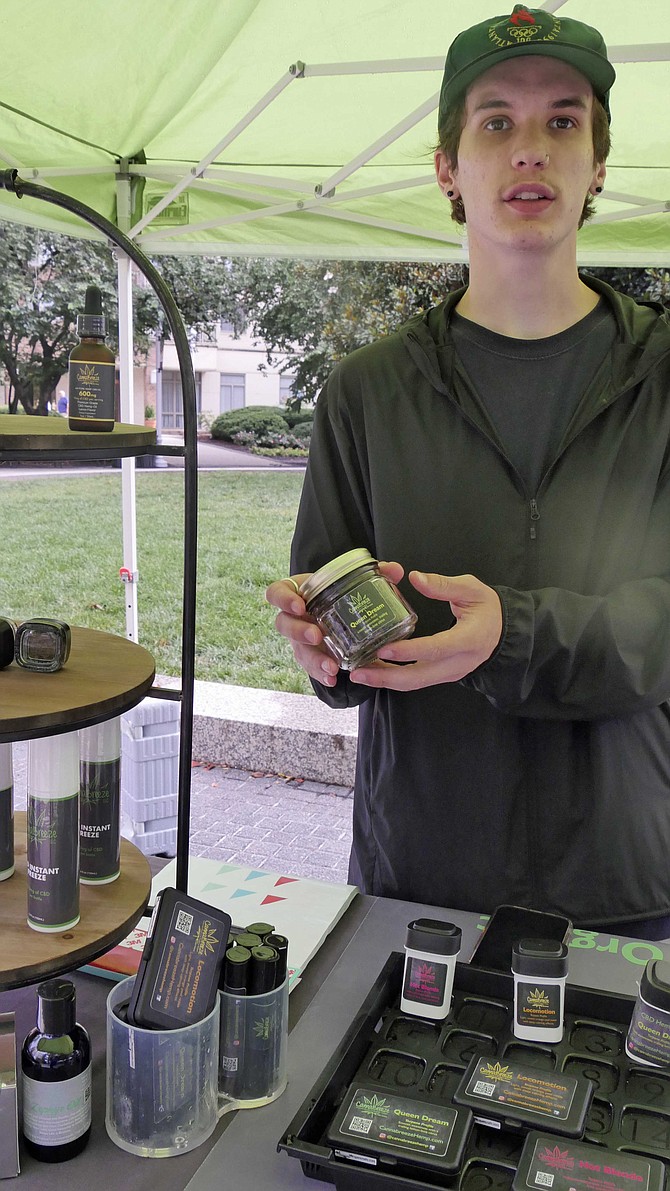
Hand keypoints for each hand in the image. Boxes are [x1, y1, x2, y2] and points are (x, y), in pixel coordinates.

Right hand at [265, 561, 405, 688]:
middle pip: (283, 624)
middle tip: (317, 635)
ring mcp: (300, 640)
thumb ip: (376, 573)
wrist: (341, 612)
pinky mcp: (311, 656)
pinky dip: (321, 674)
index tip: (300, 605)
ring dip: (313, 659)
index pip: (276, 593)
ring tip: (331, 666)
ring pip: (298, 651)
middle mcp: (294, 618)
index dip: (283, 599)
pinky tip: (333, 679)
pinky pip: (311, 667)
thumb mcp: (355, 582)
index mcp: (298, 593)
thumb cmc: (342, 592)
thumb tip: (395, 570)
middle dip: (298, 631)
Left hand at [350, 571, 502, 690]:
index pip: (436, 648)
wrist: (505, 633)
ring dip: (385, 680)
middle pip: (419, 677)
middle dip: (386, 677)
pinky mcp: (442, 675)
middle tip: (357, 672)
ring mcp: (450, 673)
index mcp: (469, 639)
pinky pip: (416, 680)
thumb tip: (416, 578)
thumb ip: (444, 585)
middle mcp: (458, 663)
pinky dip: (393, 678)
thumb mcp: (472, 590)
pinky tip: (374, 670)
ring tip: (358, 673)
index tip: (384, 648)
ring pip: (415, 683)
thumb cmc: (488, 609)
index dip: (409, 651)